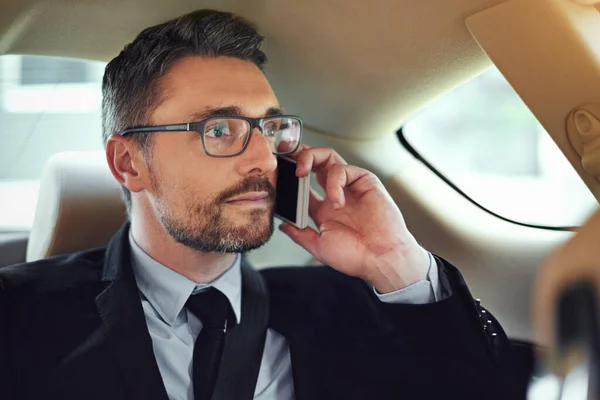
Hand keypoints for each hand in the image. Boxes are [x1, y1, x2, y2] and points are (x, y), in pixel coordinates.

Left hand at [278, 145, 429, 292]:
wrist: (380, 259)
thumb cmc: (356, 257)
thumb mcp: (319, 246)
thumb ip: (300, 234)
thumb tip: (282, 225)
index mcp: (323, 210)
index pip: (303, 185)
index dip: (289, 176)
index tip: (275, 173)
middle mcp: (336, 194)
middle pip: (315, 163)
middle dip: (298, 155)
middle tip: (284, 158)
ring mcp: (350, 187)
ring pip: (328, 157)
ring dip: (310, 159)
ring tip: (301, 172)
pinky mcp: (365, 182)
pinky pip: (344, 169)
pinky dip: (334, 181)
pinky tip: (336, 200)